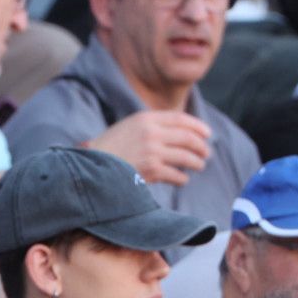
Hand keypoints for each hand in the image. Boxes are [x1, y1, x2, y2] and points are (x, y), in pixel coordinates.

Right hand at [89, 110, 210, 185]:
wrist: (89, 166)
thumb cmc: (110, 148)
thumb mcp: (129, 127)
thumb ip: (152, 125)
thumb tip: (183, 132)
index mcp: (146, 118)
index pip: (181, 119)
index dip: (198, 127)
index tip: (207, 134)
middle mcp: (151, 133)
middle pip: (188, 138)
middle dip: (201, 147)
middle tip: (206, 154)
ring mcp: (151, 151)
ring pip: (186, 157)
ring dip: (196, 163)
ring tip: (199, 166)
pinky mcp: (151, 170)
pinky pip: (176, 174)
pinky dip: (182, 178)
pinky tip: (182, 179)